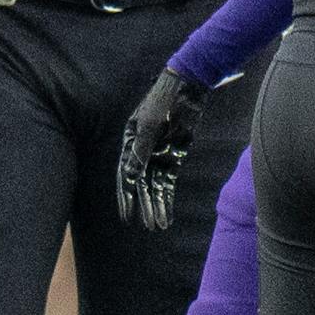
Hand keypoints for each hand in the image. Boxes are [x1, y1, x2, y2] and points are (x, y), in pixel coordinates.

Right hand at [116, 68, 207, 229]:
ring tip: (159, 225)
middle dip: (145, 205)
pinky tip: (168, 214)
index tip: (127, 216)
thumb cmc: (163, 103)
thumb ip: (140, 152)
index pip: (126, 175)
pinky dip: (169, 198)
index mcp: (130, 142)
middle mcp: (142, 152)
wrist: (188, 88)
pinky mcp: (174, 157)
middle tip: (148, 226)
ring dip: (157, 205)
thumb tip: (130, 177)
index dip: (126, 197)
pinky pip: (170, 182)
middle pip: (142, 185)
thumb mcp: (150, 127)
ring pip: (156, 187)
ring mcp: (159, 155)